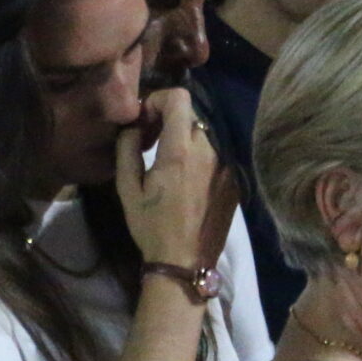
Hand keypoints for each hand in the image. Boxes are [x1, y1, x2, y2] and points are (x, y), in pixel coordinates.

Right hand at [116, 87, 223, 269]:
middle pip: (190, 116)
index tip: (145, 123)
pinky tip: (187, 182)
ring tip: (167, 165)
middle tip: (151, 143)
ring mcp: (226, 166)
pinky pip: (215, 155)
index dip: (158, 101)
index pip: (179, 98)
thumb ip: (127, 148)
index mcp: (180, 152)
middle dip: (168, 121)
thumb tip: (133, 126)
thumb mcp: (127, 188)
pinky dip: (199, 158)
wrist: (185, 262)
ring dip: (183, 141)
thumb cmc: (152, 226)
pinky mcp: (234, 180)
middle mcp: (209, 153)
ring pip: (203, 135)